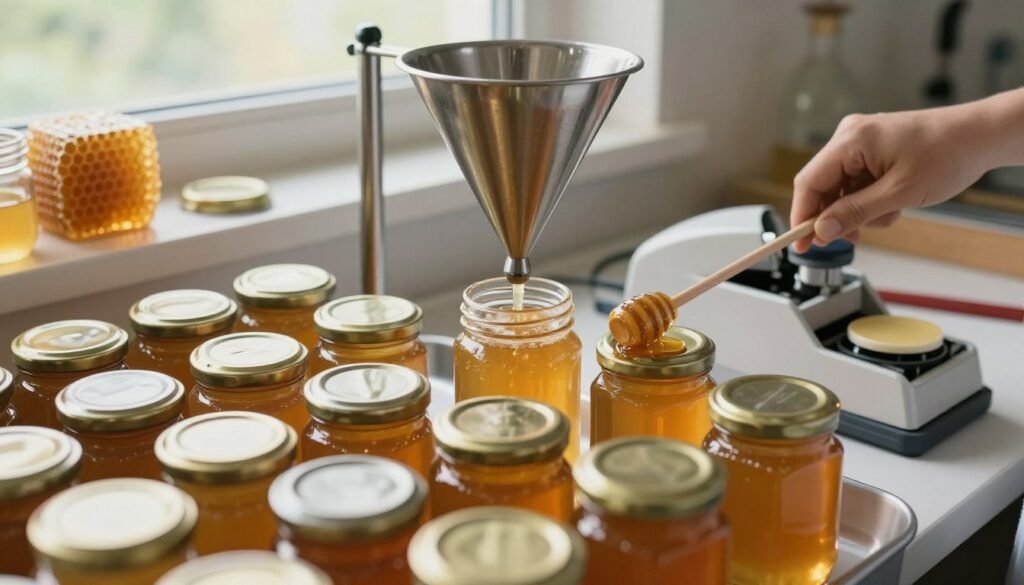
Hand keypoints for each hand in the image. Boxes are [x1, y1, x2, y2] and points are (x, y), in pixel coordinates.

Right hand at [790, 106, 990, 252]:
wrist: (982, 136)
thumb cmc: (948, 153)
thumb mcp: (898, 193)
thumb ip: (855, 212)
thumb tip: (822, 230)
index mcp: (851, 140)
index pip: (809, 182)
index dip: (802, 216)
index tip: (800, 244)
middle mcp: (850, 136)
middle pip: (823, 186)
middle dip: (835, 216)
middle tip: (850, 239)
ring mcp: (861, 142)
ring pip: (841, 188)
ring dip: (857, 211)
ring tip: (887, 216)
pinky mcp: (873, 149)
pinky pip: (856, 182)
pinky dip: (868, 200)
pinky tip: (891, 204)